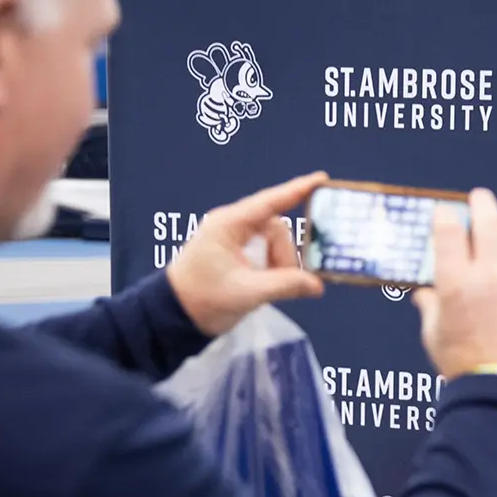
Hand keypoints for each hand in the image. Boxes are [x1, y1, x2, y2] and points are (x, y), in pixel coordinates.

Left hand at [166, 172, 326, 335]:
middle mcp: (233, 227)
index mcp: (229, 225)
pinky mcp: (239, 255)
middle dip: (286, 256)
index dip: (298, 189)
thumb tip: (317, 284)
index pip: (270, 202)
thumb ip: (284, 285)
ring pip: (275, 244)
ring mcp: (236, 240)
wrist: (174, 317)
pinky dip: (275, 270)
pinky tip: (271, 286)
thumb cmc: (202, 300)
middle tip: (293, 281)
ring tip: (273, 290)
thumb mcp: (246, 293)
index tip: (323, 179)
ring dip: (281, 266)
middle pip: (277, 230)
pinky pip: (268, 254)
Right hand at [412, 189, 496, 386]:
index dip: (446, 217)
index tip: (445, 211)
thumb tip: (425, 294)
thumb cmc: (463, 366)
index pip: (450, 232)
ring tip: (491, 251)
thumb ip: (432, 307)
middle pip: (489, 226)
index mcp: (456, 283)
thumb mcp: (435, 335)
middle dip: (483, 206)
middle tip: (480, 197)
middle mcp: (489, 277)